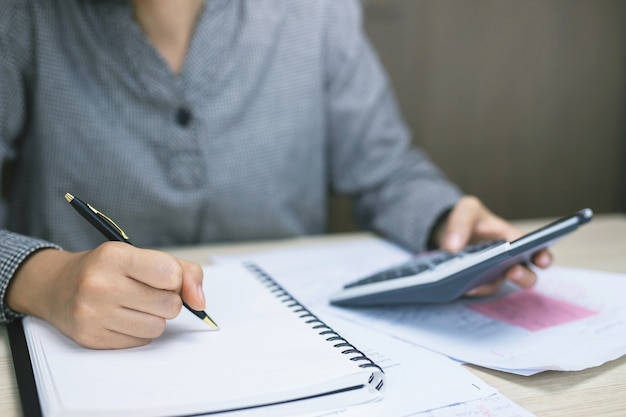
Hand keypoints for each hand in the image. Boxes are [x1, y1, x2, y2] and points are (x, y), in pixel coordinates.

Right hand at [6, 242, 204, 348]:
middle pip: (169, 305)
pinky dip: (139, 332)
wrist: (57, 286)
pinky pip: (141, 342)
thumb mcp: (142, 256)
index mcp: (115, 256)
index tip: (166, 278)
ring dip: (154, 318)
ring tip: (134, 305)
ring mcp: (92, 313)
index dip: (176, 280)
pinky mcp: (91, 338)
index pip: (170, 274)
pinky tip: (122, 317)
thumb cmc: (108, 269)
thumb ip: (184, 271)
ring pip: (158, 327)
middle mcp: (100, 284)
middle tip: (148, 292)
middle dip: (167, 301)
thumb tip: (200, 301)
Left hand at [432, 196, 551, 295]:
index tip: (541, 260)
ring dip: (491, 285)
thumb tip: (453, 246)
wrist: (450, 232)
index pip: (537, 249)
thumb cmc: (469, 220)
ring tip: (478, 282)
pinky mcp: (478, 283)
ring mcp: (495, 274)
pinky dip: (473, 288)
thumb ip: (461, 222)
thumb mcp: (466, 210)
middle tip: (512, 271)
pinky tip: (464, 286)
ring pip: (499, 285)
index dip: (543, 256)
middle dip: (523, 276)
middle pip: (526, 275)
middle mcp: (509, 260)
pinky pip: (479, 289)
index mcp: (514, 239)